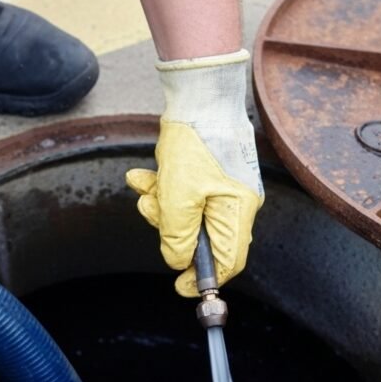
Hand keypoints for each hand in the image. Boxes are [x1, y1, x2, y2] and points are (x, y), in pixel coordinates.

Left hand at [126, 50, 263, 296]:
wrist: (199, 95)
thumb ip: (177, 236)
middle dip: (170, 228)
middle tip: (153, 212)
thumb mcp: (179, 197)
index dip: (203, 278)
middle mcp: (234, 202)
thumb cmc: (196, 142)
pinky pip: (182, 191)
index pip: (228, 262)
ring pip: (187, 213)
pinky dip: (161, 187)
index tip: (180, 286)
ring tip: (147, 186)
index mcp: (238, 212)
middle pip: (202, 237)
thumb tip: (178, 260)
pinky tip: (143, 175)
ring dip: (161, 205)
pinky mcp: (206, 171)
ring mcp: (221, 186)